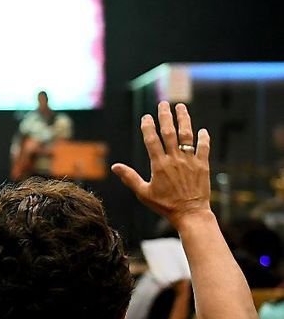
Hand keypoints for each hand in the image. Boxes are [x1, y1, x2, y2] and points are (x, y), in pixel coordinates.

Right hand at [112, 101, 211, 227]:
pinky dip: (203, 138)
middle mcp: (175, 159)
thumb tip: (114, 167)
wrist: (190, 214)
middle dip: (165, 116)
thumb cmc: (165, 205)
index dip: (148, 127)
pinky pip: (204, 148)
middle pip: (169, 133)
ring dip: (184, 120)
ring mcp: (190, 161)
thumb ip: (129, 177)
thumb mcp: (143, 193)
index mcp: (159, 165)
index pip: (152, 140)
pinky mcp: (203, 166)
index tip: (146, 117)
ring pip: (187, 135)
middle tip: (163, 104)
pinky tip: (202, 130)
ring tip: (181, 107)